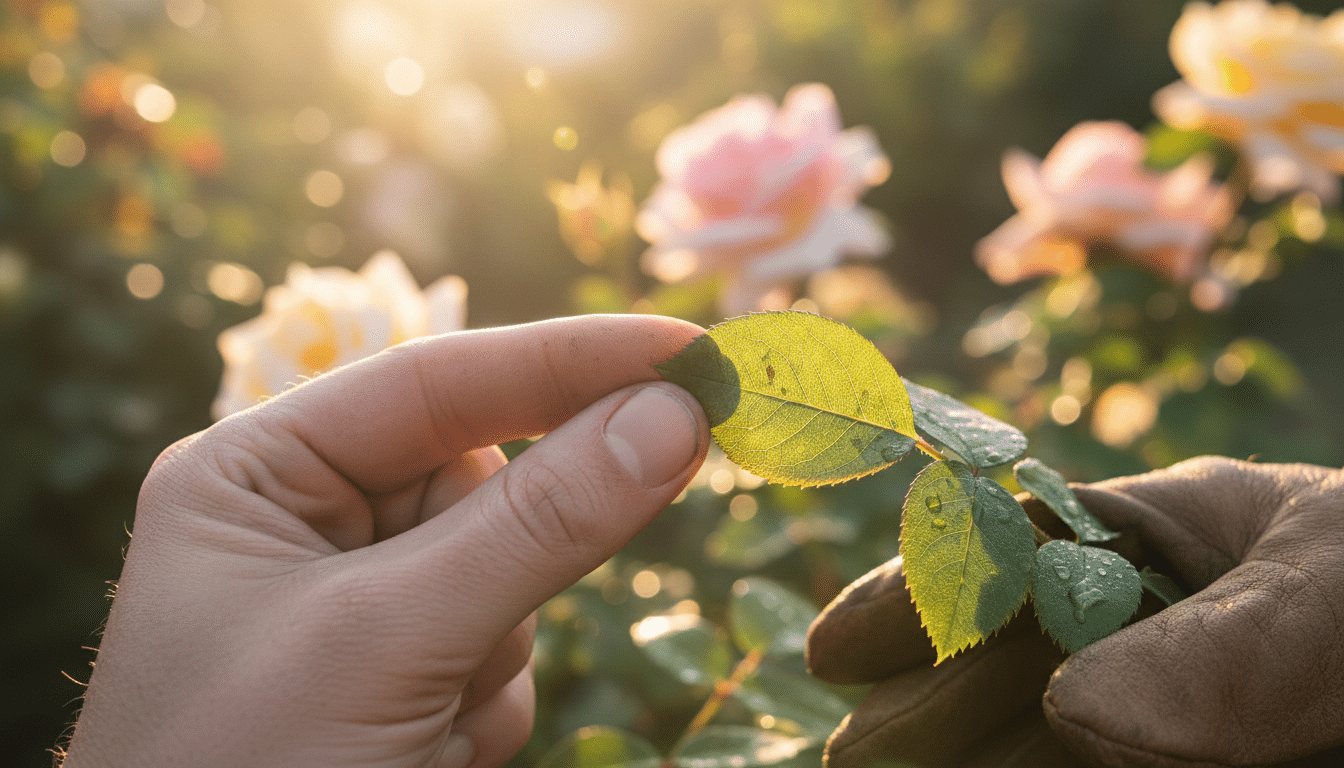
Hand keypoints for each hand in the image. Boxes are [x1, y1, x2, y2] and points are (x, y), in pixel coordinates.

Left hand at [61, 314, 708, 767]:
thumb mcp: (386, 640)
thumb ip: (535, 524)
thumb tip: (672, 417)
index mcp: (259, 474)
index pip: (439, 382)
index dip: (571, 360)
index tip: (691, 353)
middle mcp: (310, 526)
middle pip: (486, 482)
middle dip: (514, 552)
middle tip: (522, 588)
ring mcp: (363, 609)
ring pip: (512, 574)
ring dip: (494, 647)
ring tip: (418, 724)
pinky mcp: (406, 680)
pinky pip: (508, 651)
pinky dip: (489, 704)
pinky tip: (424, 754)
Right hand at [807, 456, 1343, 766]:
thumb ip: (1247, 645)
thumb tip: (1088, 714)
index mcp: (1174, 544)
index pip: (1012, 553)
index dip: (917, 599)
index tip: (833, 653)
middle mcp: (1159, 639)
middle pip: (1010, 673)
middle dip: (927, 713)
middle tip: (849, 764)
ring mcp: (1173, 726)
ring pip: (1045, 744)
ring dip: (967, 764)